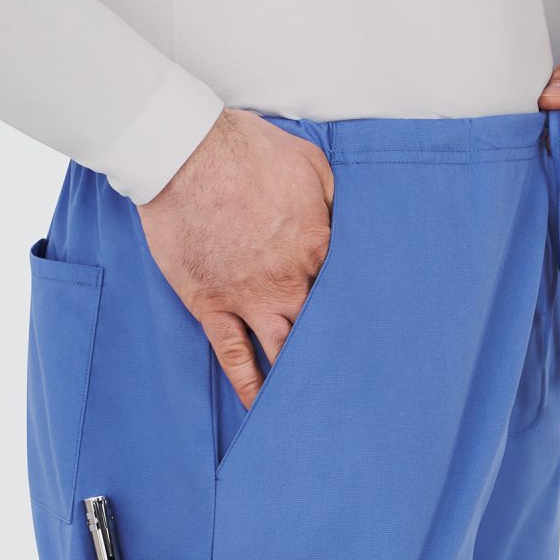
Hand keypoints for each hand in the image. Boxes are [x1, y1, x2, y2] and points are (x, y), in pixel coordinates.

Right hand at [138, 109, 333, 406]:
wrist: (183, 152)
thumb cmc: (246, 151)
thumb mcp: (311, 162)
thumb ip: (337, 200)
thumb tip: (357, 223)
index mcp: (318, 247)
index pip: (348, 291)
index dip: (362, 313)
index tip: (377, 334)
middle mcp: (289, 282)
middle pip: (322, 330)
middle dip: (341, 357)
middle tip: (362, 387)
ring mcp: (249, 298)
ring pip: (283, 351)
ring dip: (301, 380)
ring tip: (319, 408)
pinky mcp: (212, 305)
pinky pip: (233, 356)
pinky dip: (248, 386)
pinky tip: (261, 409)